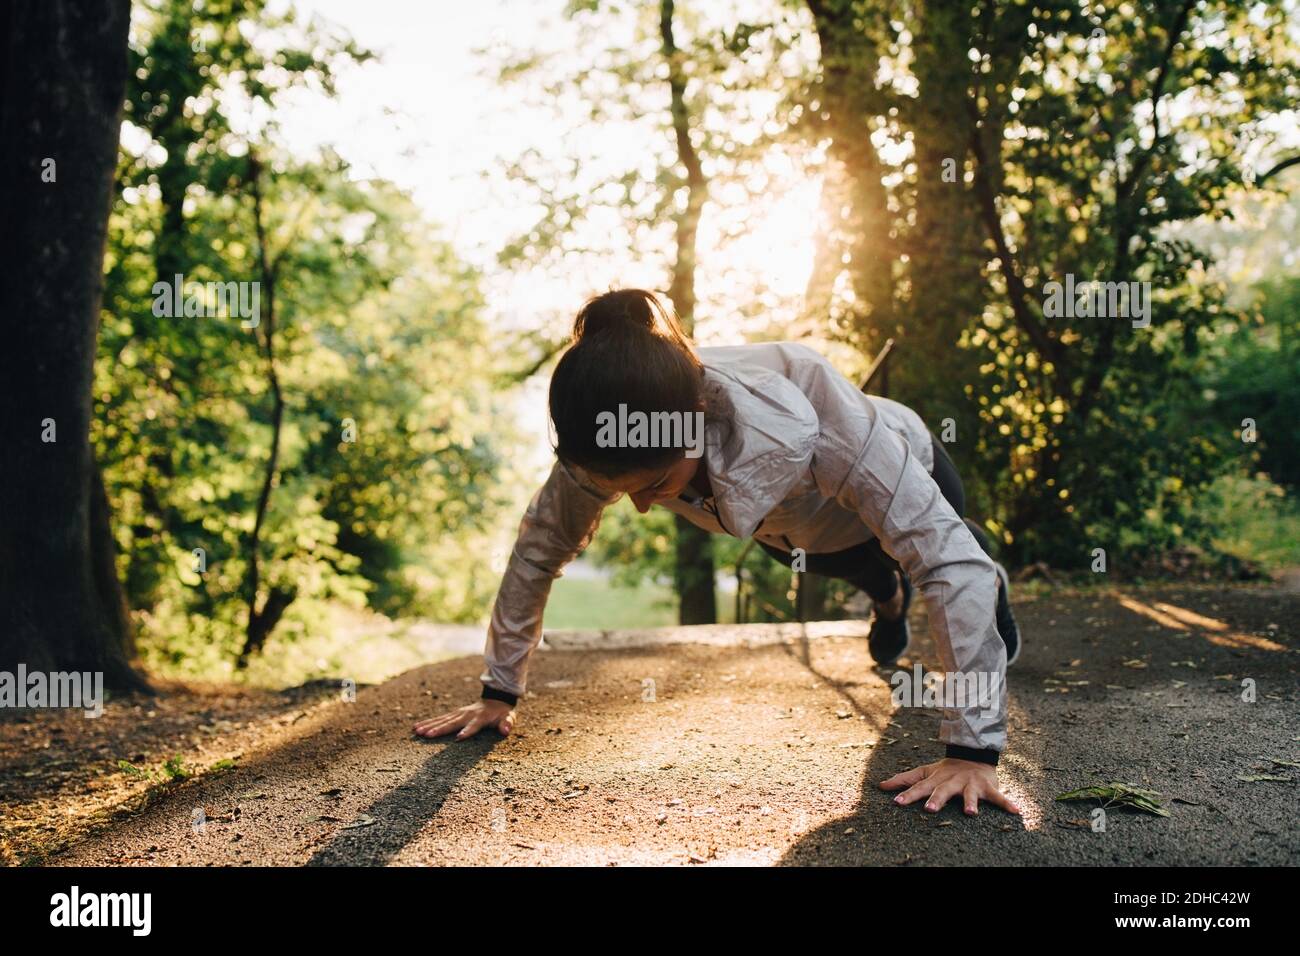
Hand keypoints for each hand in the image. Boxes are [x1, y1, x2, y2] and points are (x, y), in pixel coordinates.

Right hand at [412, 699, 514, 739]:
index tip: (459, 737)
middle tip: (427, 735)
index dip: (467, 731)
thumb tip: (506, 730)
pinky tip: (417, 727)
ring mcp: (459, 713)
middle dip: (440, 729)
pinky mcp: (454, 714)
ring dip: (429, 725)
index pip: (474, 725)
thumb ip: (507, 723)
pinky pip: (440, 719)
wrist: (495, 699)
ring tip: (416, 731)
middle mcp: (467, 714)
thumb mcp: (509, 717)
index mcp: (481, 717)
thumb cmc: (502, 713)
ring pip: (442, 720)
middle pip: (452, 722)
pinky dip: (428, 722)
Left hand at [880, 757, 1020, 815]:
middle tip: (930, 809)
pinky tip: (1016, 811)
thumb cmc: (945, 771)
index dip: (907, 794)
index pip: (919, 787)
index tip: (896, 802)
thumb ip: (904, 780)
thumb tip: (880, 786)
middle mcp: (952, 781)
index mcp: (936, 779)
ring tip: (970, 813)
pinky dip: (1008, 803)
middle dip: (936, 799)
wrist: (973, 756)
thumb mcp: (925, 773)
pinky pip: (998, 797)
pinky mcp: (987, 787)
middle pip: (942, 791)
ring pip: (969, 794)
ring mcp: (970, 784)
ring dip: (970, 802)